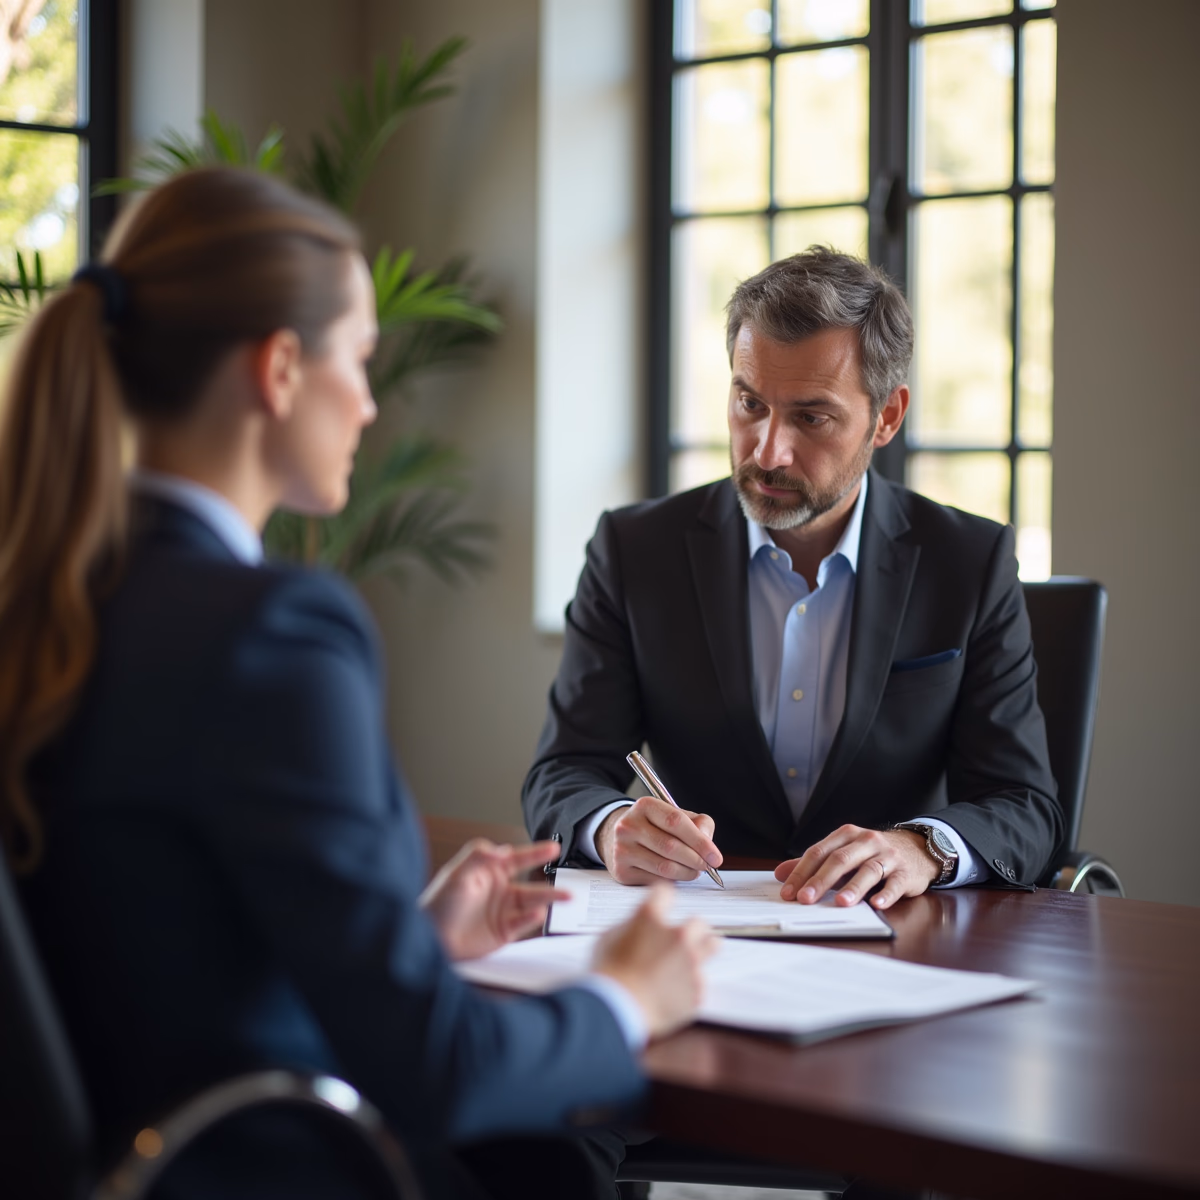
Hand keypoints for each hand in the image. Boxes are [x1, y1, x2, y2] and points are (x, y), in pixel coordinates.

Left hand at [420, 839, 566, 960]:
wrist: (430, 939)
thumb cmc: (439, 903)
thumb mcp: (457, 873)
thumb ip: (478, 855)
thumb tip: (504, 849)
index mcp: (489, 872)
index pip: (517, 858)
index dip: (536, 853)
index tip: (554, 848)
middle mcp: (499, 890)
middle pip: (530, 882)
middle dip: (550, 882)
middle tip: (570, 880)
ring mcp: (502, 911)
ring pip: (532, 902)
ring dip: (549, 899)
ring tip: (567, 897)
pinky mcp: (503, 932)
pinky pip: (523, 923)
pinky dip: (532, 918)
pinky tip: (539, 913)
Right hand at [592, 885, 716, 1038]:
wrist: (617, 1008)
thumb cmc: (607, 974)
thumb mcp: (608, 940)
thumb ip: (628, 928)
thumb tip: (635, 930)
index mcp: (651, 917)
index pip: (664, 893)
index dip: (663, 899)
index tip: (663, 904)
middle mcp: (676, 935)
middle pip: (698, 922)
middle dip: (692, 930)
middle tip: (683, 939)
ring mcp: (690, 962)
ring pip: (713, 945)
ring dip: (704, 949)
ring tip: (692, 959)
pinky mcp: (697, 988)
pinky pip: (701, 983)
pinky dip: (691, 987)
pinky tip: (678, 991)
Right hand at [595, 796, 722, 884]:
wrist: (621, 838)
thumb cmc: (656, 827)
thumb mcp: (678, 816)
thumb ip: (700, 824)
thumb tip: (708, 844)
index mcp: (644, 805)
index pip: (676, 822)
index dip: (700, 841)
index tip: (715, 857)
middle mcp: (628, 825)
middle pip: (671, 847)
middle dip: (696, 860)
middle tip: (707, 866)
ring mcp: (622, 849)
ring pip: (664, 867)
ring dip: (686, 873)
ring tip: (694, 871)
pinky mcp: (621, 870)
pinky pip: (654, 880)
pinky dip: (672, 881)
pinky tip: (676, 875)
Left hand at [774, 825, 939, 909]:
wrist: (916, 849)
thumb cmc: (871, 854)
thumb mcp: (842, 853)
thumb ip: (813, 864)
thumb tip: (780, 874)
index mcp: (846, 835)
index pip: (819, 852)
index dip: (802, 872)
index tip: (789, 892)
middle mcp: (866, 842)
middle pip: (840, 860)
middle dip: (821, 880)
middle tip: (806, 898)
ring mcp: (887, 856)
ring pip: (868, 870)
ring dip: (854, 887)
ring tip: (841, 902)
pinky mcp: (906, 872)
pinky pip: (896, 883)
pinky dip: (887, 894)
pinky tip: (878, 905)